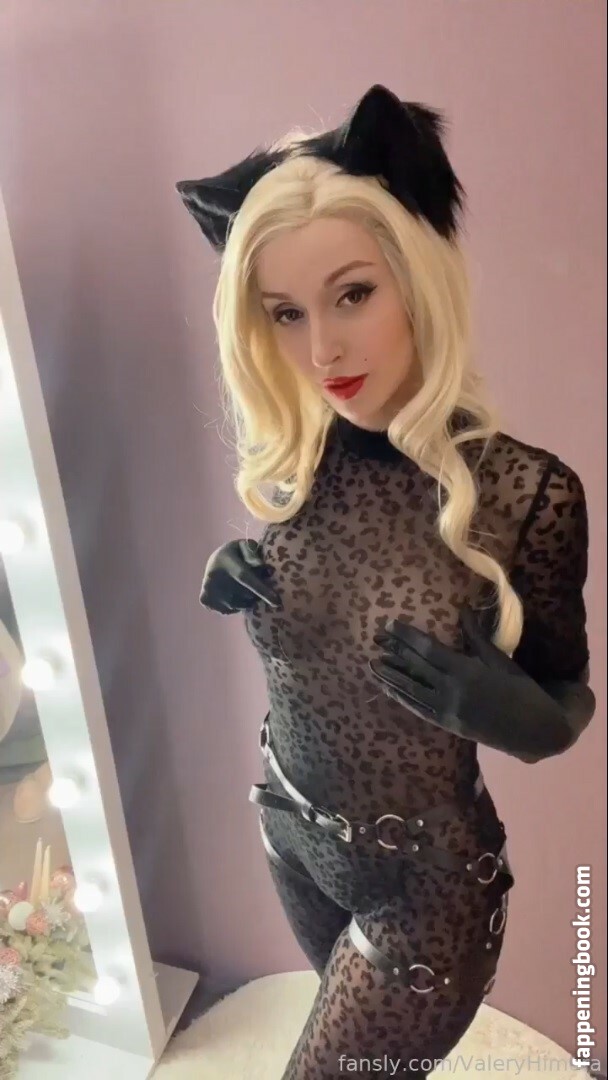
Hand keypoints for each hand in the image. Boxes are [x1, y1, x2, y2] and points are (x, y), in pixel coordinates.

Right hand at [199, 539, 281, 614]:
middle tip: (255, 582)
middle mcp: (215, 578)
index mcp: (227, 563)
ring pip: (240, 605)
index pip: (246, 578)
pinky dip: (236, 605)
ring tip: (242, 587)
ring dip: (247, 600)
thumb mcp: (244, 546)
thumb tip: (266, 569)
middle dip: (257, 593)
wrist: (212, 562)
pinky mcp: (206, 601)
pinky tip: (232, 593)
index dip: (262, 590)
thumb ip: (254, 554)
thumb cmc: (235, 553)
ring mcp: (209, 591)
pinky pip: (231, 610)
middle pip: (246, 594)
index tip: (277, 602)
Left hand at [368, 604, 571, 761]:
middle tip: (374, 638)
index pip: (428, 650)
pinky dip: (401, 698)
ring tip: (371, 663)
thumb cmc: (522, 690)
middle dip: (394, 651)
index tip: (389, 625)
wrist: (535, 731)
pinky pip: (418, 709)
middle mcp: (452, 692)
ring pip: (411, 691)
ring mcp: (448, 711)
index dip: (407, 636)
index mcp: (467, 672)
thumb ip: (476, 637)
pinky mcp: (447, 725)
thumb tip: (463, 608)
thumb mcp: (500, 660)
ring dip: (390, 676)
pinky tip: (388, 689)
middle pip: (416, 668)